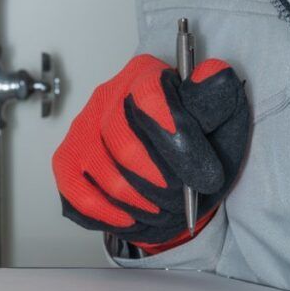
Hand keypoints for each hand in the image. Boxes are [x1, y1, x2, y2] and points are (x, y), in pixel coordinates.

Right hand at [52, 54, 249, 251]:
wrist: (177, 178)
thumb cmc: (197, 147)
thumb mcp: (222, 121)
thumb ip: (216, 100)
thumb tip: (212, 75)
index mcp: (144, 75)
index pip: (150, 98)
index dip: (179, 142)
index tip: (203, 175)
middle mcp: (107, 95)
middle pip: (124, 142)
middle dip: (160, 182)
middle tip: (181, 197)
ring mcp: (82, 128)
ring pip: (104, 173)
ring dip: (140, 203)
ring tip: (161, 208)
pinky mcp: (67, 159)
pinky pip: (77, 192)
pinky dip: (108, 213)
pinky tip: (130, 216)